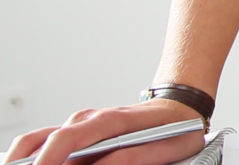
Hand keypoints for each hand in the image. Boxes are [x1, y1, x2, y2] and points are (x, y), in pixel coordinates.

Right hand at [8, 97, 204, 164]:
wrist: (179, 108)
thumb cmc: (177, 128)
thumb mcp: (170, 145)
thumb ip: (135, 158)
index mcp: (109, 120)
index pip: (66, 139)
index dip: (48, 160)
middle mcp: (87, 119)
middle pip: (42, 142)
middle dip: (33, 164)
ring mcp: (79, 125)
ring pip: (38, 143)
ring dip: (32, 160)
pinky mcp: (76, 134)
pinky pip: (46, 146)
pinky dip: (40, 158)